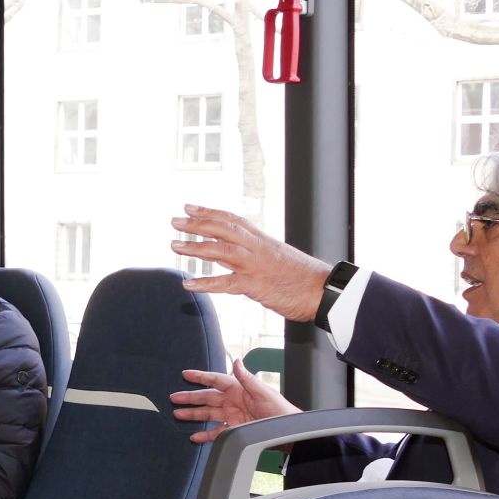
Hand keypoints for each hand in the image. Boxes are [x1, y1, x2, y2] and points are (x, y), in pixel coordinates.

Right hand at [170, 360, 299, 443]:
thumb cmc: (280, 410)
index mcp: (239, 389)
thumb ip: (248, 378)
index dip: (201, 377)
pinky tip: (195, 436)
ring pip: (208, 414)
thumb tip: (237, 361)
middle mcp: (233, 401)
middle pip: (207, 398)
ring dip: (193, 415)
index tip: (186, 374)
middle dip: (190, 398)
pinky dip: (205, 435)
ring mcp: (233, 416)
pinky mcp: (235, 430)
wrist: (288, 433)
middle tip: (174, 398)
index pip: (216, 380)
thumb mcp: (264, 392)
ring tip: (178, 415)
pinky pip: (216, 432)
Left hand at [171, 205, 331, 322]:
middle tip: (175, 221)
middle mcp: (257, 249)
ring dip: (195, 247)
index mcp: (263, 240)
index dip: (209, 212)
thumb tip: (242, 254)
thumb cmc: (303, 278)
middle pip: (223, 229)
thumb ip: (258, 254)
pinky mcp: (256, 286)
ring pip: (221, 250)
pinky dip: (205, 283)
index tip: (189, 207)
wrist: (324, 290)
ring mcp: (256, 266)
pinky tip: (188, 284)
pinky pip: (226, 283)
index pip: (232, 220)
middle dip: (197, 224)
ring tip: (174, 245)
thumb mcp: (279, 258)